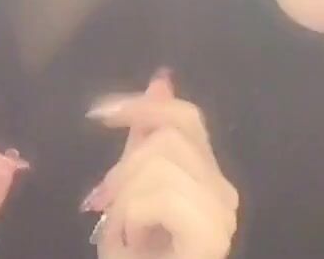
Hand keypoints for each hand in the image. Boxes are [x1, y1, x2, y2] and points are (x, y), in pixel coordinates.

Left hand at [86, 73, 237, 258]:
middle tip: (106, 204)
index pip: (186, 117)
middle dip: (125, 166)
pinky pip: (160, 194)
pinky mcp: (211, 234)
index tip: (98, 113)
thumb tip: (159, 81)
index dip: (144, 106)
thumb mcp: (130, 196)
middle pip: (168, 136)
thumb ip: (142, 142)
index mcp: (208, 178)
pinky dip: (132, 217)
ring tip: (126, 233)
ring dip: (126, 198)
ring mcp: (222, 213)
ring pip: (160, 161)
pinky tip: (134, 243)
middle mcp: (224, 192)